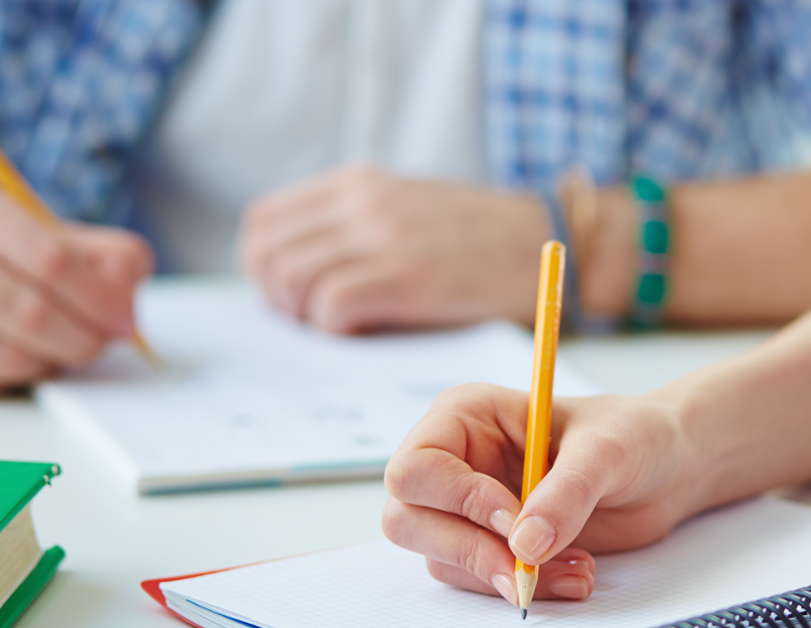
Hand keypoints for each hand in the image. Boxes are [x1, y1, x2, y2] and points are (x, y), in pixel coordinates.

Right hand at [0, 188, 151, 396]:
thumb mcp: (48, 235)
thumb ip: (106, 256)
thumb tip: (128, 294)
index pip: (51, 261)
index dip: (99, 298)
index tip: (124, 320)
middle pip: (30, 315)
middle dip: (81, 340)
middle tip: (98, 344)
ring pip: (4, 358)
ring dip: (47, 363)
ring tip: (57, 350)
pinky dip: (9, 382)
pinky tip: (15, 362)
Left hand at [238, 166, 549, 333]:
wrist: (546, 239)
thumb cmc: (477, 240)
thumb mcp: (405, 208)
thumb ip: (352, 226)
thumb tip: (293, 276)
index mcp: (357, 182)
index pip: (264, 222)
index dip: (264, 267)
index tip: (292, 295)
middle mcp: (361, 201)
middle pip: (266, 254)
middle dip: (277, 299)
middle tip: (312, 321)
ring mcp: (383, 235)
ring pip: (289, 279)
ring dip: (304, 316)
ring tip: (341, 327)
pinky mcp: (407, 274)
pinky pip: (331, 305)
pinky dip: (336, 328)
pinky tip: (368, 330)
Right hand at [381, 384, 700, 604]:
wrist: (665, 470)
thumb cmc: (633, 435)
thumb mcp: (608, 451)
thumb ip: (566, 493)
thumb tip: (525, 544)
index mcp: (466, 416)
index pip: (416, 467)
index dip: (457, 500)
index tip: (513, 520)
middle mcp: (456, 460)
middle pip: (408, 519)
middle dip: (470, 550)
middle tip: (526, 569)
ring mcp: (467, 506)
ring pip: (442, 558)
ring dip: (504, 575)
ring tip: (574, 565)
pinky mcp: (490, 543)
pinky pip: (479, 579)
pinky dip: (524, 586)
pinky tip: (573, 572)